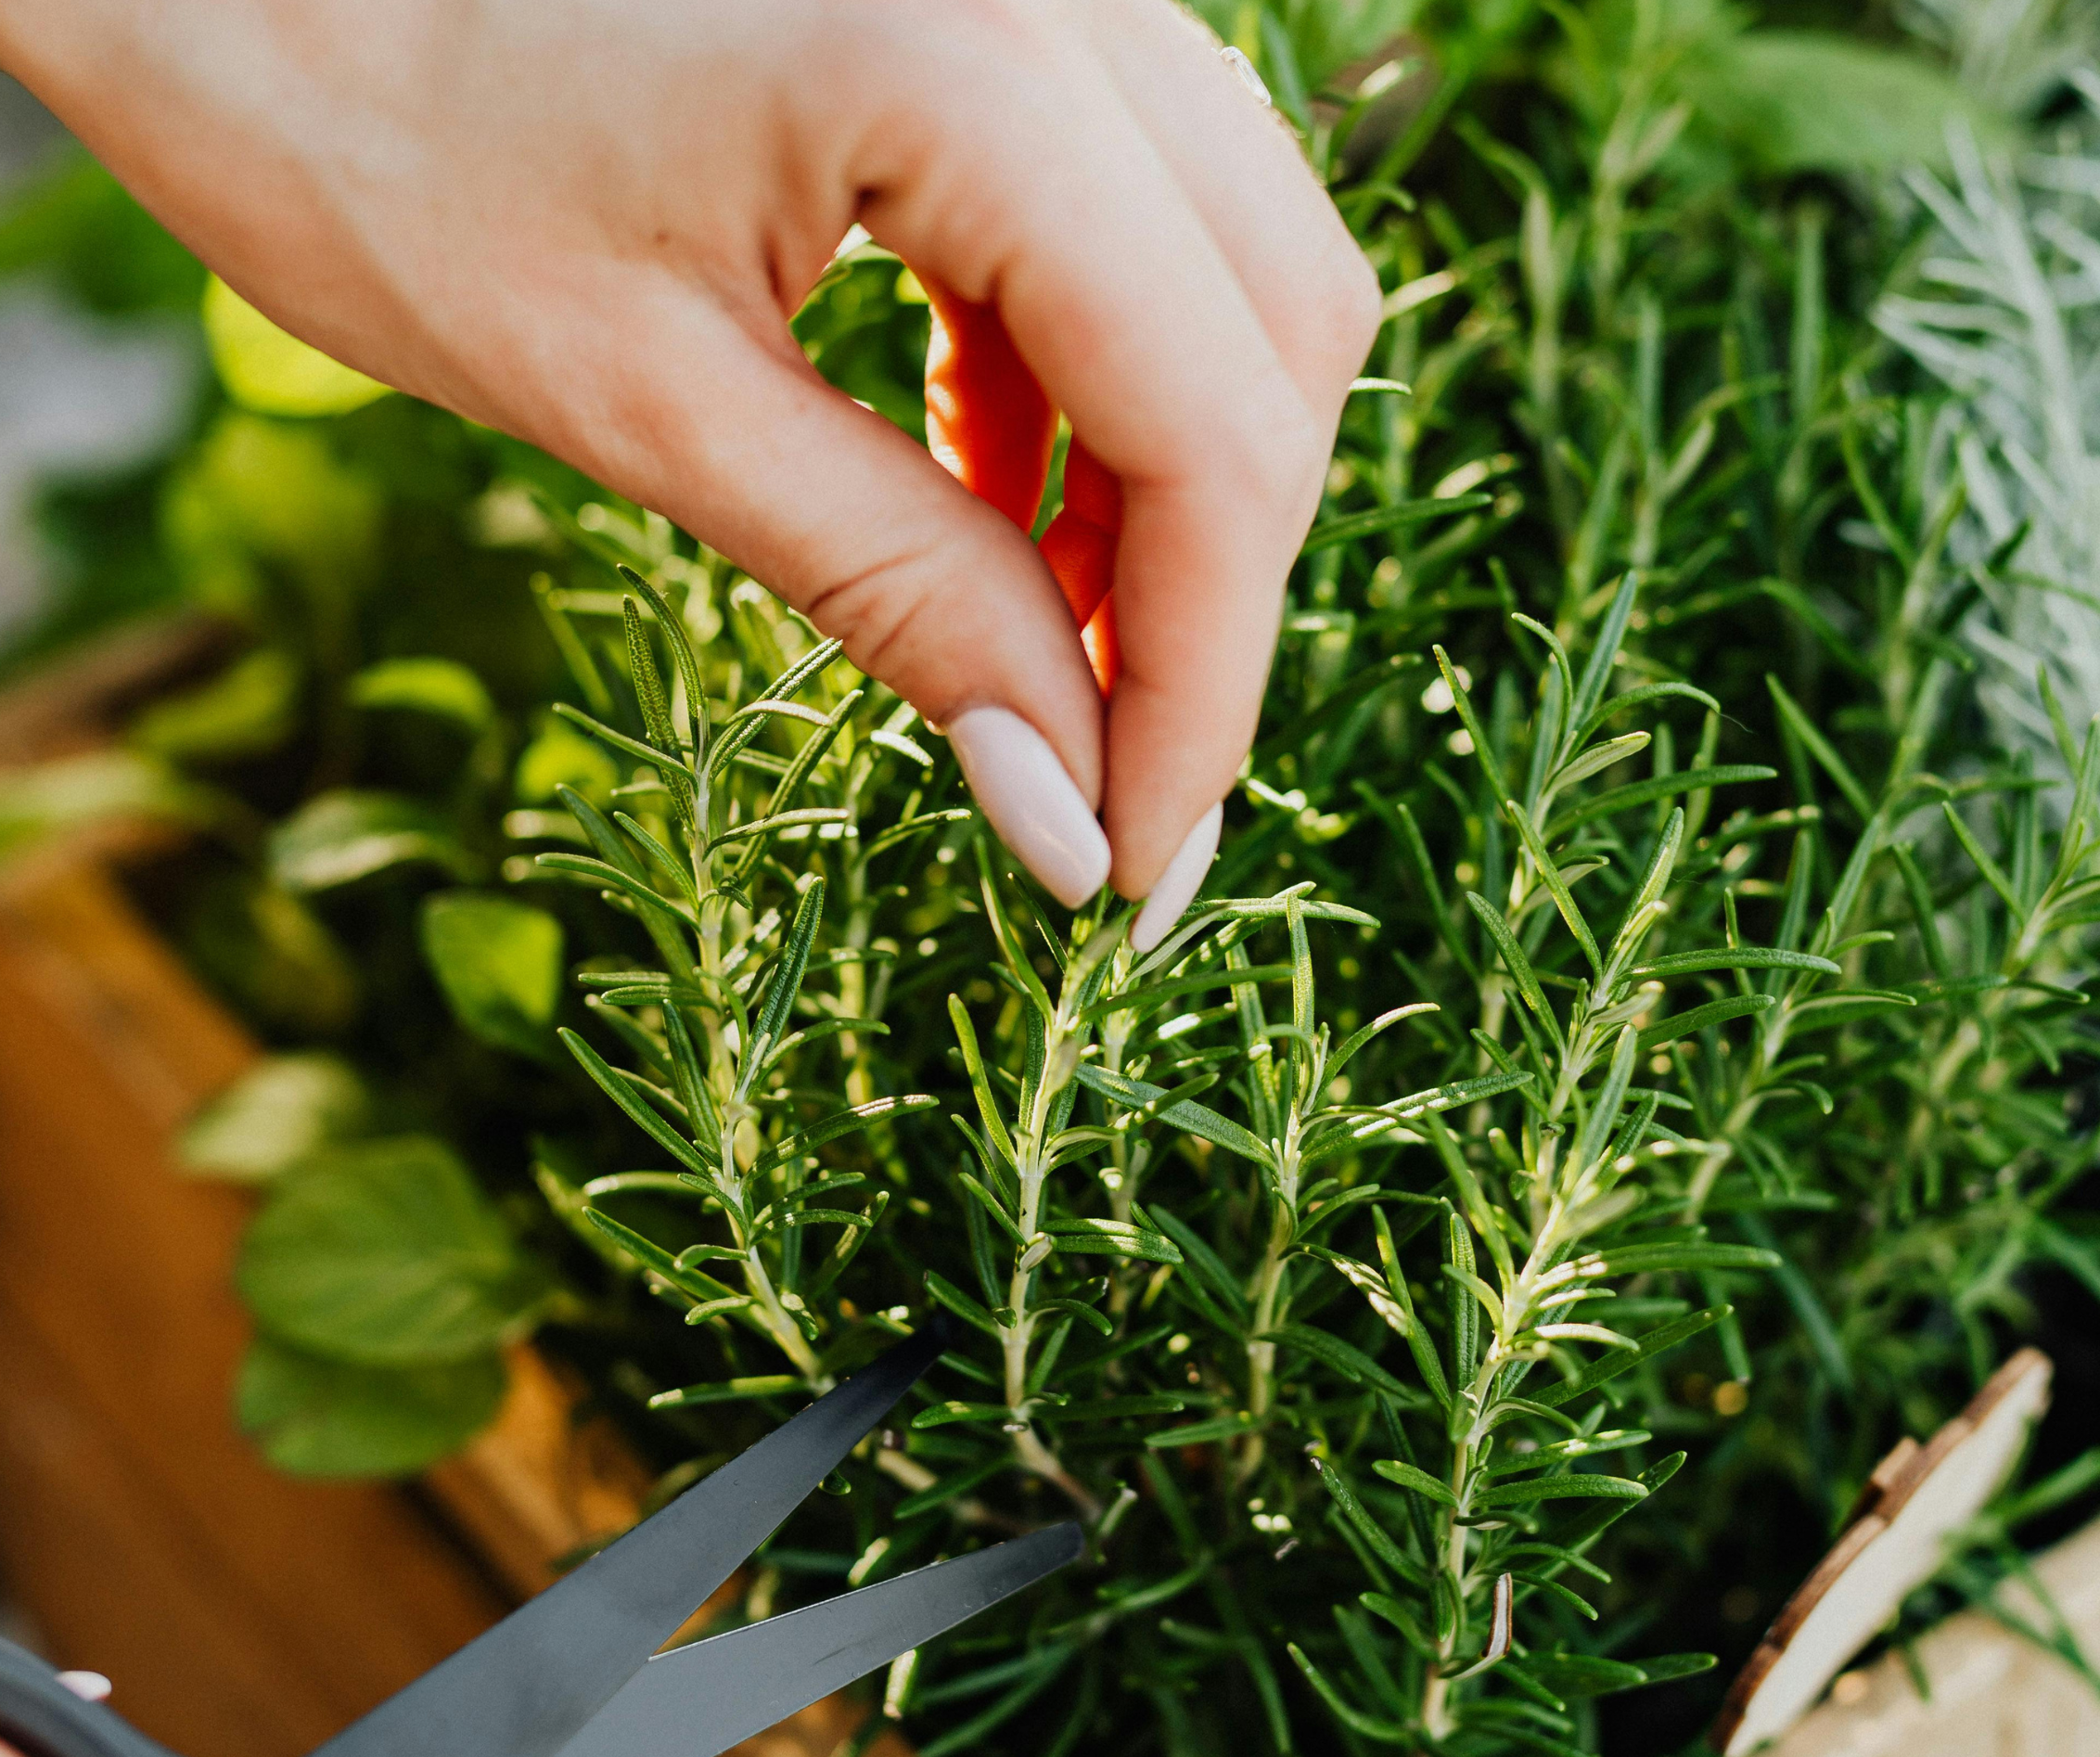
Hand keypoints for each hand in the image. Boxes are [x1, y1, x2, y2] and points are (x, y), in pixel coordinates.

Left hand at [0, 0, 1381, 932]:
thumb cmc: (357, 125)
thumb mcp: (641, 405)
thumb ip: (897, 595)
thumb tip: (1067, 812)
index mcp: (968, 56)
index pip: (1214, 431)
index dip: (1201, 682)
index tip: (1137, 862)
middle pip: (1277, 344)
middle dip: (1204, 596)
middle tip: (1098, 780)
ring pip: (1239, 280)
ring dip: (1166, 495)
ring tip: (1033, 644)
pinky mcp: (1002, 9)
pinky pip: (1143, 226)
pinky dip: (1099, 395)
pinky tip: (997, 501)